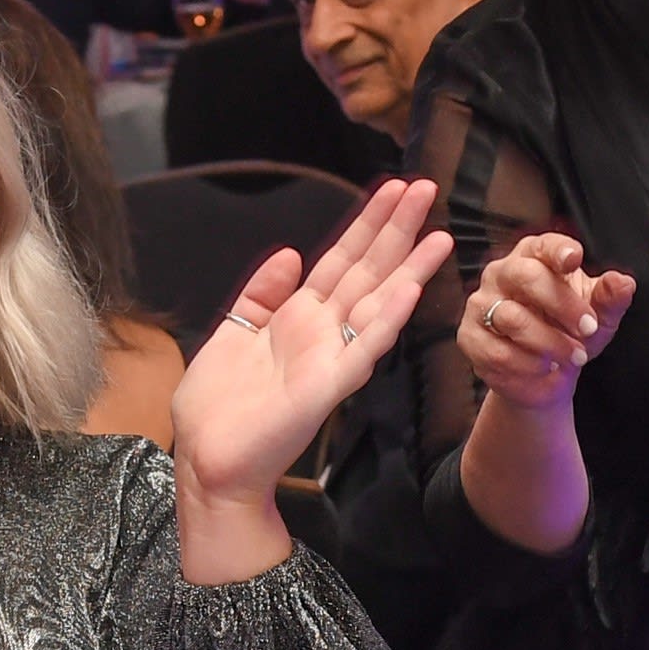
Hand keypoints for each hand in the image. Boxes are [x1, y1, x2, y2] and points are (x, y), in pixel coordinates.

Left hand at [173, 179, 451, 520]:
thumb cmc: (218, 409)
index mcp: (298, 318)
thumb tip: (288, 252)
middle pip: (367, 270)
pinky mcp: (328, 387)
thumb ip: (261, 295)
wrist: (208, 463)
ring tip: (440, 233)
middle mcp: (323, 333)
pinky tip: (410, 287)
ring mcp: (330, 358)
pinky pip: (364, 347)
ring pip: (377, 302)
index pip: (341, 260)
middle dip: (396, 229)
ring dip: (409, 268)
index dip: (366, 223)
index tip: (392, 188)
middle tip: (426, 186)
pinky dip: (388, 317)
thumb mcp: (232, 333)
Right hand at [458, 233, 636, 411]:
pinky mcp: (469, 337)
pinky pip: (498, 351)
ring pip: (513, 318)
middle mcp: (502, 273)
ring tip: (574, 356)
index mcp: (533, 257)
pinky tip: (545, 368)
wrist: (546, 375)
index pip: (543, 245)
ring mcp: (480, 304)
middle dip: (562, 304)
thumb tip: (623, 283)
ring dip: (550, 342)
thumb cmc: (571, 333)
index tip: (574, 259)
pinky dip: (528, 364)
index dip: (557, 250)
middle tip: (589, 329)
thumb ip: (609, 299)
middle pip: (525, 276)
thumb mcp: (599, 317)